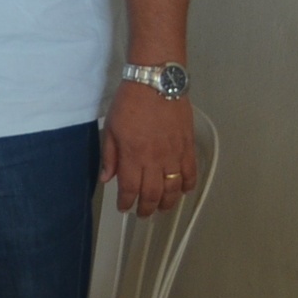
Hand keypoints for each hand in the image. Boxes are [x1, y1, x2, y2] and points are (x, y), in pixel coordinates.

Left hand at [102, 81, 196, 216]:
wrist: (156, 83)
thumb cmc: (129, 103)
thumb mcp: (110, 127)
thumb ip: (110, 155)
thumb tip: (107, 178)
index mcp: (133, 155)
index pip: (130, 188)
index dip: (126, 202)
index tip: (124, 208)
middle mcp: (155, 159)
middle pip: (153, 193)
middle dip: (147, 208)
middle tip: (142, 214)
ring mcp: (174, 154)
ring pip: (174, 188)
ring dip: (168, 203)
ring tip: (162, 208)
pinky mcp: (188, 147)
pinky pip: (191, 172)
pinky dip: (188, 185)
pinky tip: (182, 191)